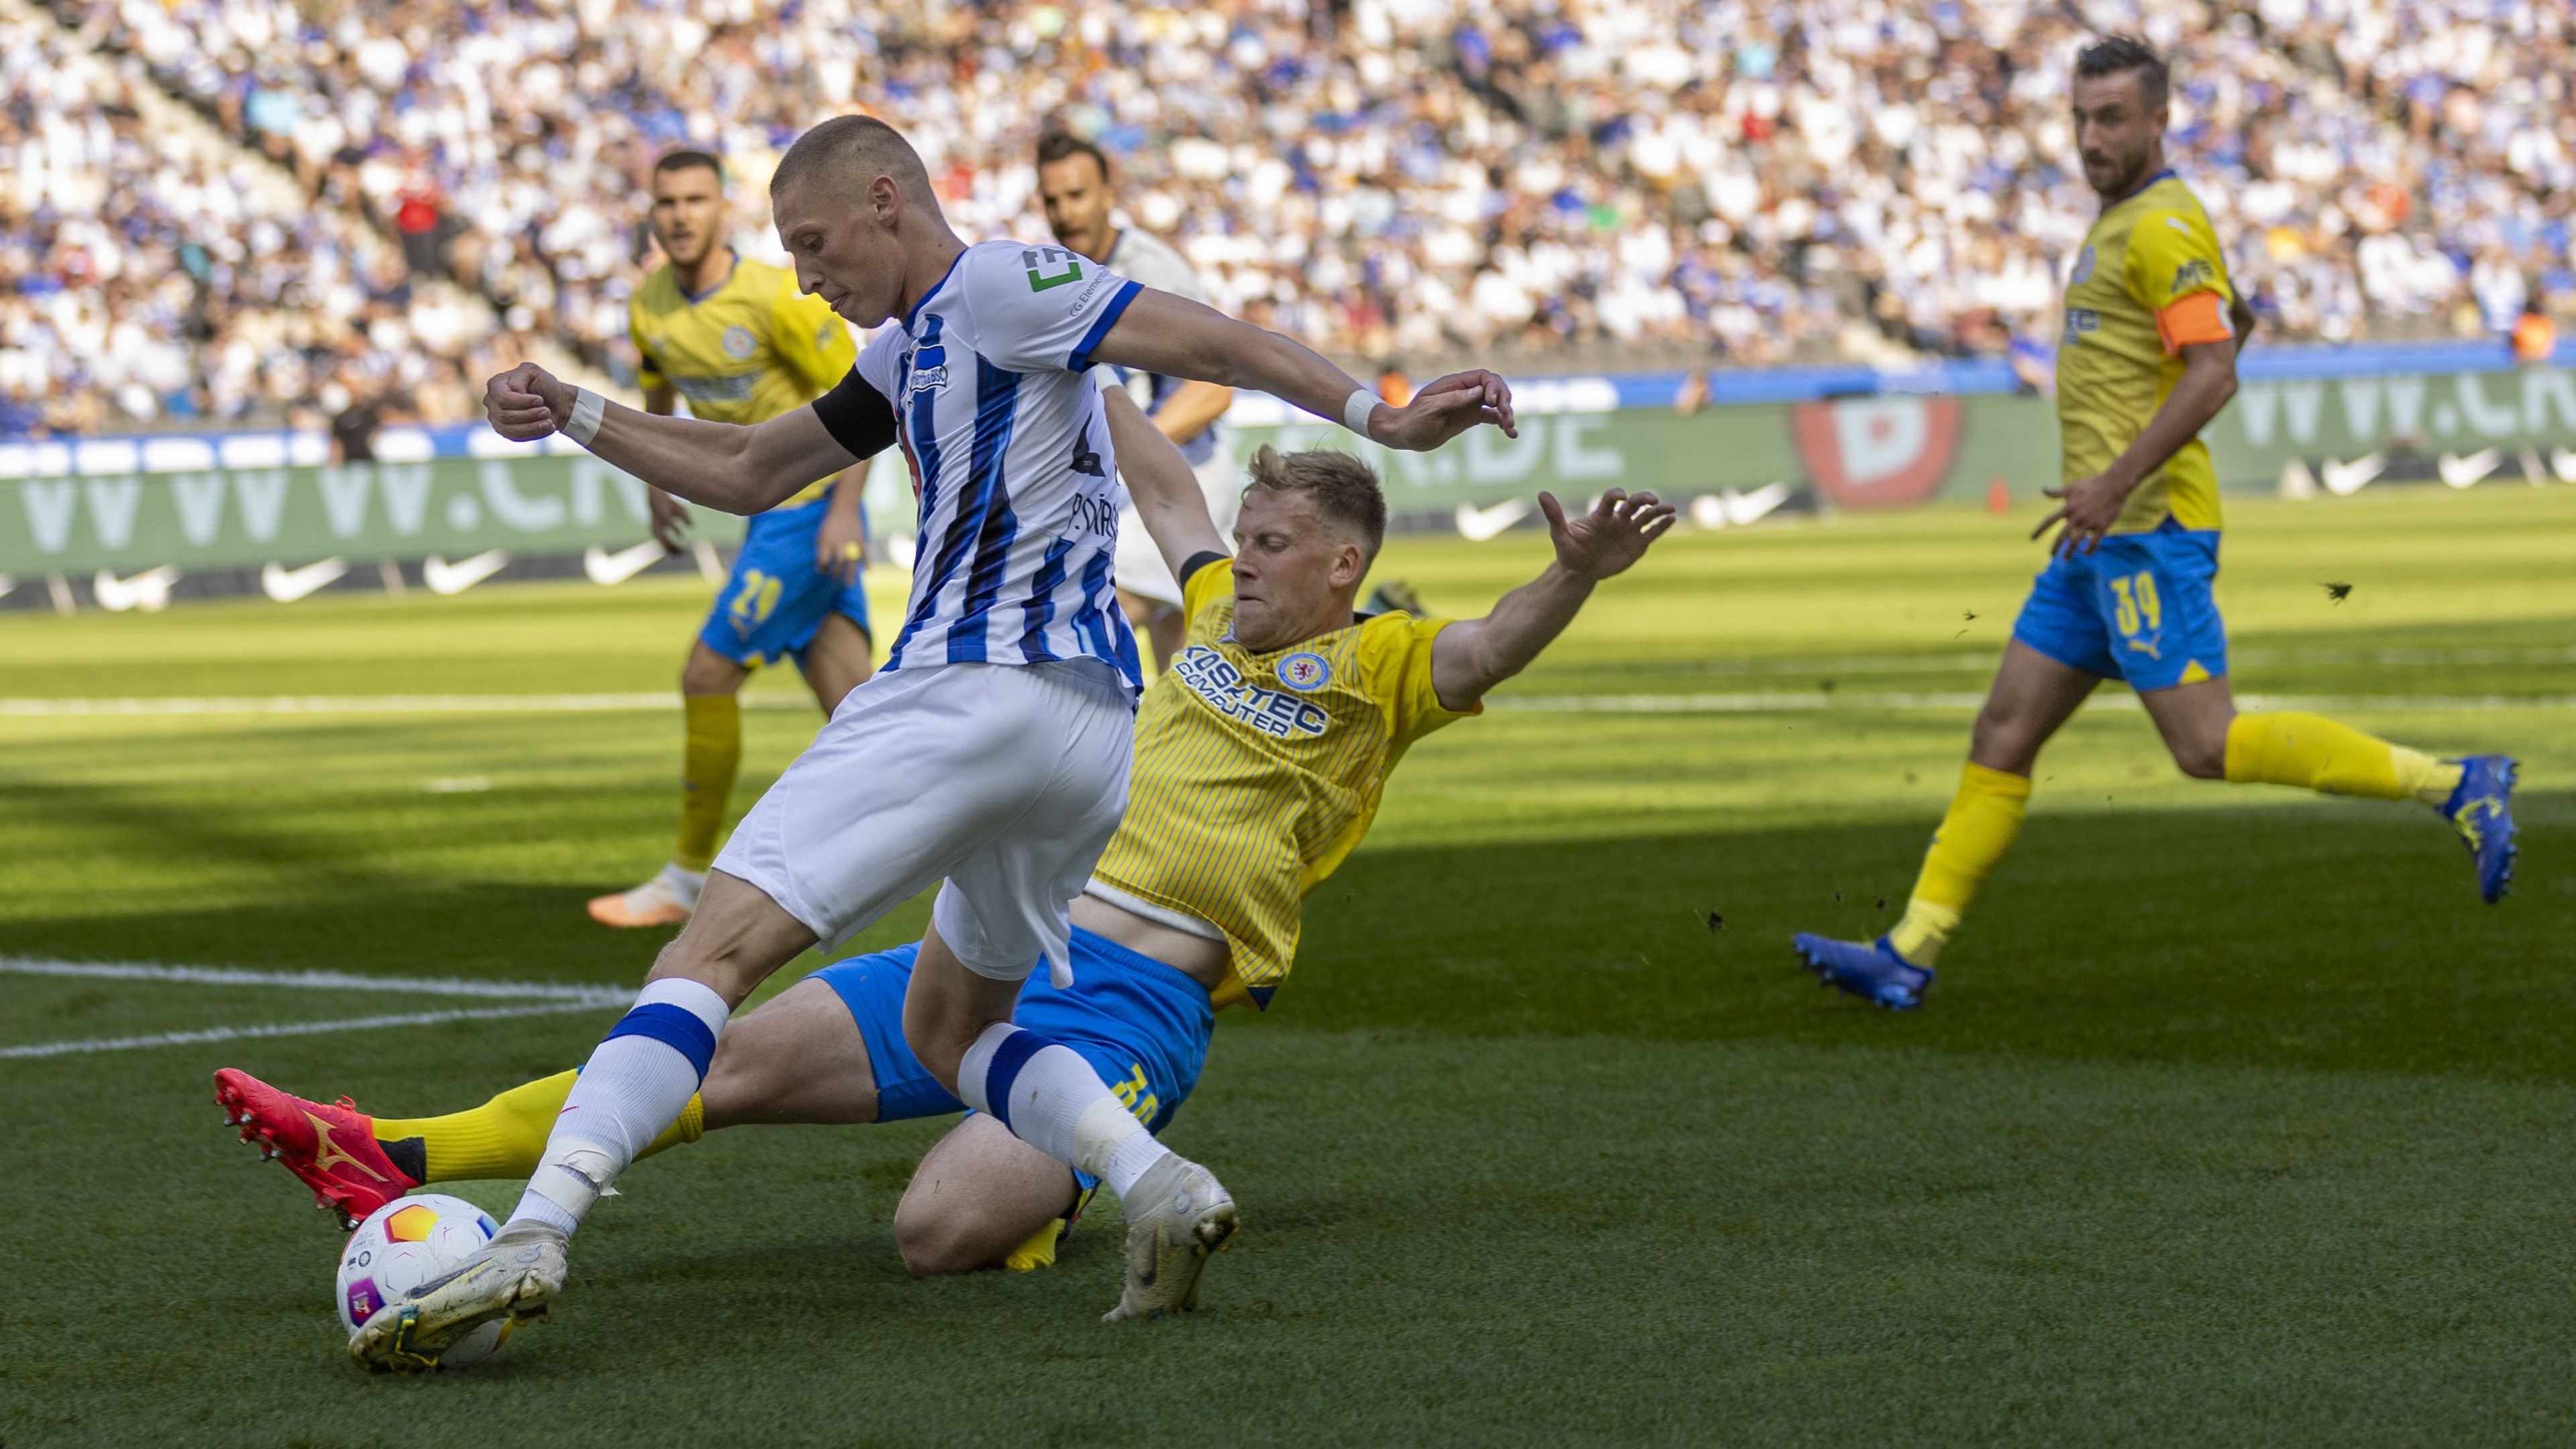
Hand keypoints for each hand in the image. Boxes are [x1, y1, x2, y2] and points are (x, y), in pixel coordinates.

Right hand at [484, 362, 570, 440]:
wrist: (556, 402)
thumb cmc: (544, 385)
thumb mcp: (533, 372)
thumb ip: (519, 379)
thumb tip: (514, 393)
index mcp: (496, 383)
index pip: (502, 397)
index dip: (522, 402)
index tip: (540, 400)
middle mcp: (491, 400)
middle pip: (504, 415)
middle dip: (529, 415)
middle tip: (546, 411)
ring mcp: (496, 417)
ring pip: (508, 428)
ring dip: (532, 426)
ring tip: (548, 421)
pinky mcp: (505, 430)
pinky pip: (514, 437)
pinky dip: (533, 434)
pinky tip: (547, 427)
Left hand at [648, 488, 690, 552]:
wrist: (658, 492)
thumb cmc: (668, 502)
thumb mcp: (679, 511)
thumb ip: (685, 518)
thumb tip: (692, 526)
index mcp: (658, 529)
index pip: (664, 544)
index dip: (672, 550)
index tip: (682, 554)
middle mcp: (656, 528)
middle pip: (663, 544)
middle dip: (673, 550)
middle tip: (683, 554)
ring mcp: (659, 522)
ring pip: (664, 539)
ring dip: (673, 546)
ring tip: (682, 551)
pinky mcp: (664, 515)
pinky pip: (670, 526)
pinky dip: (676, 531)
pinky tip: (682, 536)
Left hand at [814, 507, 864, 583]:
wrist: (844, 507)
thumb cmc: (829, 523)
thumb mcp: (820, 535)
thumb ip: (821, 550)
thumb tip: (821, 566)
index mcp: (826, 540)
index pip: (823, 560)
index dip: (822, 568)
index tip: (822, 571)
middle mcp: (839, 542)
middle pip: (839, 562)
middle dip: (836, 572)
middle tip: (834, 576)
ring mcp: (852, 542)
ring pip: (852, 561)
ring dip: (850, 575)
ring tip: (848, 585)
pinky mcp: (861, 540)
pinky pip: (865, 553)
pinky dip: (868, 562)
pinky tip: (868, 571)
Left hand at [1371, 369, 1516, 449]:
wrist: (1403, 434)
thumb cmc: (1412, 419)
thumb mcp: (1430, 408)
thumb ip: (1454, 399)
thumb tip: (1479, 392)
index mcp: (1454, 384)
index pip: (1483, 377)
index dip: (1493, 387)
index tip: (1492, 403)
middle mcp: (1464, 392)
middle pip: (1494, 387)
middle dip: (1504, 398)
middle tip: (1506, 414)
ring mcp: (1468, 405)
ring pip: (1495, 403)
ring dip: (1506, 412)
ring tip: (1511, 426)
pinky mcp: (1469, 418)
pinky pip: (1491, 417)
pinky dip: (1502, 423)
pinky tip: (1511, 433)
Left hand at [1539, 488, 1673, 580]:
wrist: (1580, 571)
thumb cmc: (1569, 551)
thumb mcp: (1560, 535)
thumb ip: (1554, 515)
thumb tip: (1542, 493)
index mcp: (1601, 514)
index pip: (1610, 500)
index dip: (1616, 495)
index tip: (1621, 496)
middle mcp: (1618, 519)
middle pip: (1633, 504)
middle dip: (1643, 499)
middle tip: (1653, 499)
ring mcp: (1629, 531)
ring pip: (1646, 517)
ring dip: (1658, 511)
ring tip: (1670, 509)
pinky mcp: (1638, 544)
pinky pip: (1652, 533)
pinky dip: (1662, 526)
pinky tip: (1672, 519)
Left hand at [2033, 473, 2130, 555]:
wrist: (2114, 485)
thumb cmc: (2091, 485)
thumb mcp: (2072, 487)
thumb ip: (2057, 493)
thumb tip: (2042, 490)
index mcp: (2068, 507)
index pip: (2049, 521)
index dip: (2040, 530)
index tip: (2032, 539)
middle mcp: (2077, 516)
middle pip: (2062, 536)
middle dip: (2055, 547)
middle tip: (2051, 555)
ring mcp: (2089, 522)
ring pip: (2076, 542)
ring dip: (2069, 552)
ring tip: (2066, 559)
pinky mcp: (2102, 525)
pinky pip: (2094, 542)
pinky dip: (2089, 549)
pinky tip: (2086, 553)